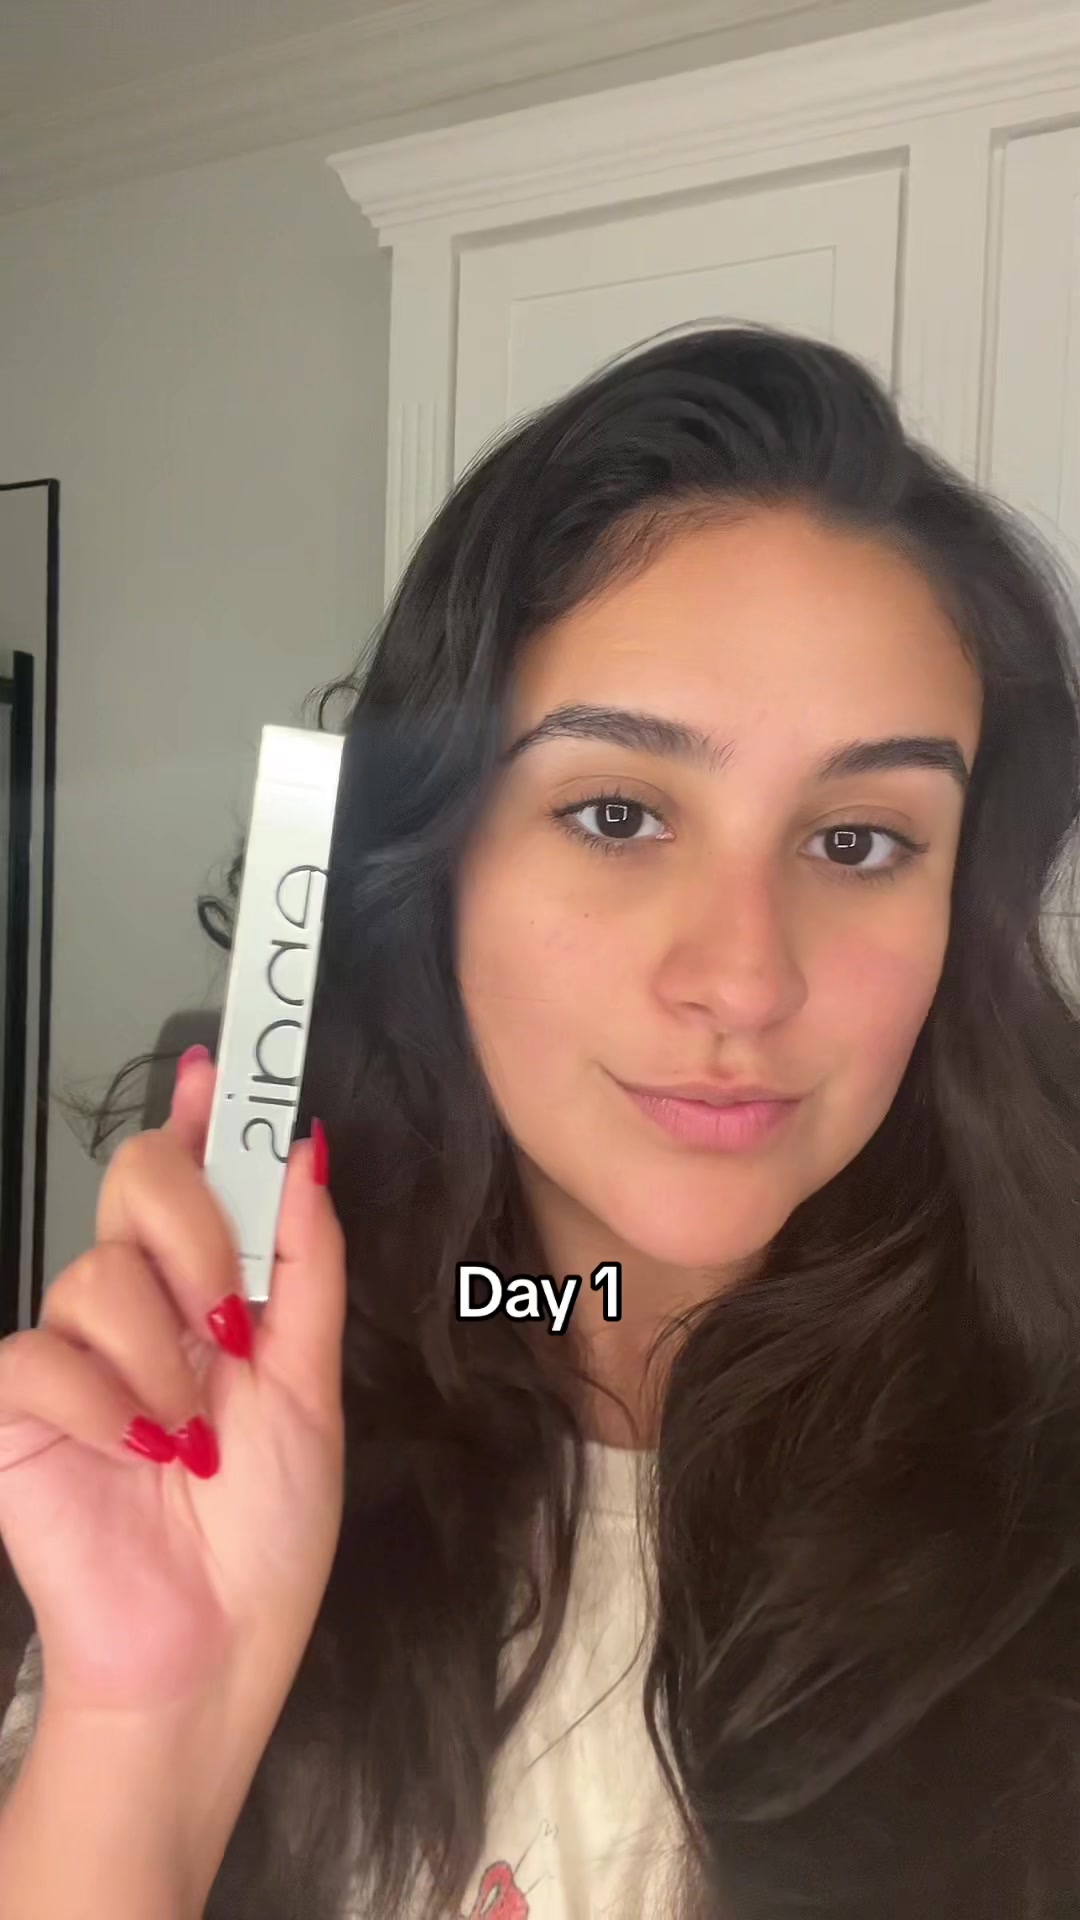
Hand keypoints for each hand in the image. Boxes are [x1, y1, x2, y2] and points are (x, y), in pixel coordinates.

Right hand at [0, 1054, 345, 1731]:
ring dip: (161, 1356)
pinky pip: (40, 1352)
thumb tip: (308, 1157)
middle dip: (193, 1233)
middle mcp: (137, 1313)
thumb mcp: (310, 1391)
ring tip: (185, 1434)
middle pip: (135, 1185)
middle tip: (227, 1320)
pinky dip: (100, 1402)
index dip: (198, 1117)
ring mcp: (72, 1356)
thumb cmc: (263, 1538)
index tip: (213, 1059)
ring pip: (97, 1273)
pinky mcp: (15, 1408)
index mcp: (209, 1301)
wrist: (209, 1650)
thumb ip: (306, 1270)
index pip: (194, 1181)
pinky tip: (131, 1452)